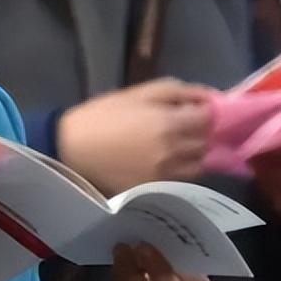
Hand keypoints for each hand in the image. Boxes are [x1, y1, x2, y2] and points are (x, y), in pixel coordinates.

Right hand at [57, 79, 213, 194]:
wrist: (71, 148)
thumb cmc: (102, 115)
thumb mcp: (138, 93)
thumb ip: (176, 91)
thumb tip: (209, 96)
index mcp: (170, 123)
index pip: (209, 118)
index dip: (206, 111)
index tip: (196, 108)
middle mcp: (174, 151)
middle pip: (206, 142)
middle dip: (202, 132)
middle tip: (188, 125)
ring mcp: (167, 174)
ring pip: (199, 164)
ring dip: (196, 153)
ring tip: (180, 145)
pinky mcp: (157, 189)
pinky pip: (183, 179)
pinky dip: (182, 168)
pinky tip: (168, 160)